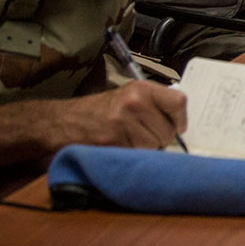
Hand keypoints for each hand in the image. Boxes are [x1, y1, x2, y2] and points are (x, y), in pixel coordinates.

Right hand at [56, 80, 186, 148]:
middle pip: (168, 131)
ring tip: (129, 140)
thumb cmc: (101, 111)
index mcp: (141, 89)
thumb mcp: (129, 96)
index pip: (179, 102)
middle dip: (160, 138)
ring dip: (146, 149)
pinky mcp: (113, 143)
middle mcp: (134, 103)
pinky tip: (120, 147)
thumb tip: (181, 122)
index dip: (180, 118)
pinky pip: (137, 155)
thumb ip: (154, 104)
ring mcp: (123, 123)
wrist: (64, 122)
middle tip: (143, 134)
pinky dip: (132, 156)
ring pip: (155, 146)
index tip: (176, 126)